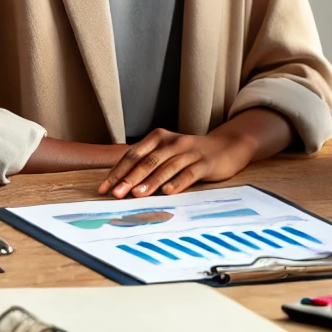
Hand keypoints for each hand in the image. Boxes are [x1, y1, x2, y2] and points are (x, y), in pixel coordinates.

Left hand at [98, 109, 294, 198]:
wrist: (226, 147)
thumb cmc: (190, 154)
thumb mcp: (168, 153)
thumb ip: (148, 164)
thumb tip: (120, 184)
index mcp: (160, 137)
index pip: (134, 154)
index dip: (118, 171)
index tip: (104, 188)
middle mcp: (174, 142)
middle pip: (148, 161)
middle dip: (129, 178)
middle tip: (116, 194)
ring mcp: (190, 151)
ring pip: (167, 167)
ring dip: (151, 182)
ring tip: (137, 194)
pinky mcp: (205, 162)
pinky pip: (189, 173)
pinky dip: (177, 182)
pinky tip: (168, 193)